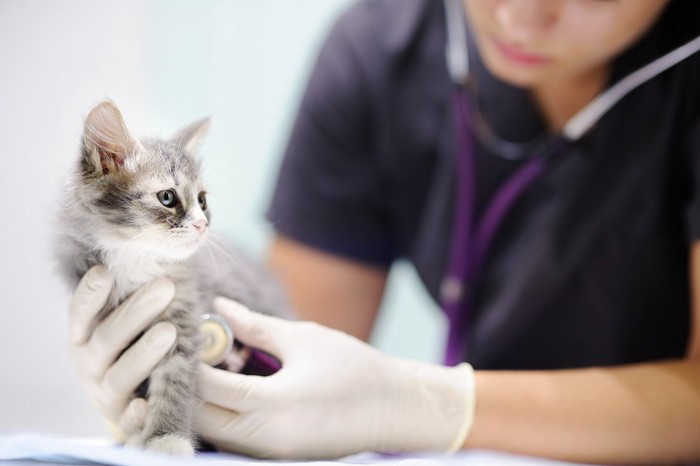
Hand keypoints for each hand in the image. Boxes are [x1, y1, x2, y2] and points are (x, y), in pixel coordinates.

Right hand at [67, 266, 176, 439]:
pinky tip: (144, 404)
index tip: (105, 272)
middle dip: (137, 311)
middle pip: (108, 338)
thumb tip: (162, 257)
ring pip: (120, 375)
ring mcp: (105, 394)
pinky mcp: (123, 420)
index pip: (81, 313)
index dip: (90, 294)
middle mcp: (89, 364)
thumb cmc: (133, 346)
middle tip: (165, 286)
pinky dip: (134, 413)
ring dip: (144, 353)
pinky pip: (128, 419)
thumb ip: (134, 296)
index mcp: (84, 337)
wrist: (135, 397)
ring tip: (169, 331)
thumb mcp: (127, 322)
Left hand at [194, 298, 475, 458]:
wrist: (396, 409)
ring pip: (215, 433)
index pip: (207, 388)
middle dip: (191, 388)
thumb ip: (254, 326)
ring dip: (206, 404)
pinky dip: (226, 417)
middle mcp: (265, 439)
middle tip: (195, 354)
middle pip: (201, 419)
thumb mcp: (303, 339)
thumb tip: (220, 308)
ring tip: (215, 369)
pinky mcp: (279, 457)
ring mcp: (271, 454)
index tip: (186, 335)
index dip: (191, 361)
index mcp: (272, 405)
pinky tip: (235, 389)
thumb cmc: (355, 369)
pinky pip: (236, 440)